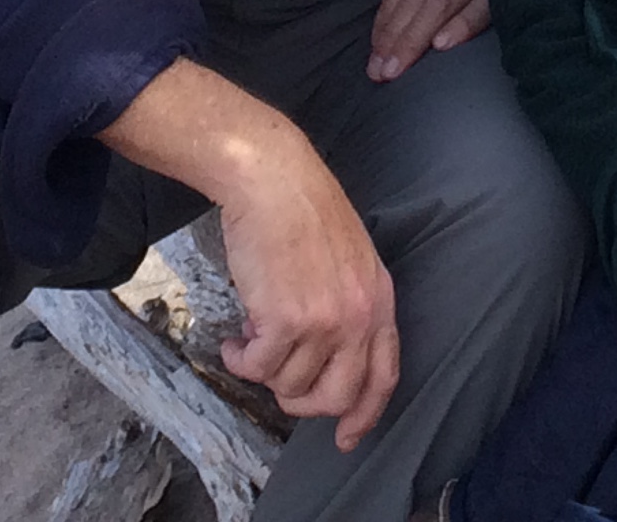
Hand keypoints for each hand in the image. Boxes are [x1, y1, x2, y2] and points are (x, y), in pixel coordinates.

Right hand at [98, 60, 402, 449]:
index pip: (383, 376)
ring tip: (248, 340)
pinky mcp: (285, 321)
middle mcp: (358, 317)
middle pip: (335, 396)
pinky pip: (259, 369)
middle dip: (300, 401)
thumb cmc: (301, 209)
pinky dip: (240, 361)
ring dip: (262, 371)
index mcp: (379, 300)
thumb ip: (345, 306)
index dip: (364, 414)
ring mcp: (324, 322)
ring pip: (290, 385)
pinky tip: (233, 340)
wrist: (272, 179)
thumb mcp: (349, 257)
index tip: (346, 438)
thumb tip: (319, 357)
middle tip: (275, 380)